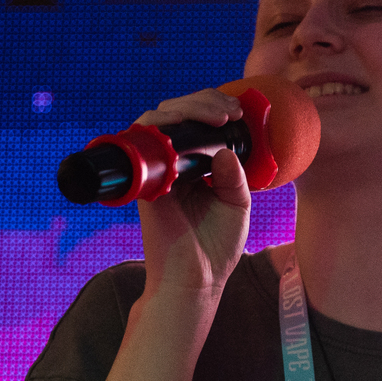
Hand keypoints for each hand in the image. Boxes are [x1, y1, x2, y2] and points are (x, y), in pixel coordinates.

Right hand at [133, 89, 251, 301]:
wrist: (195, 278)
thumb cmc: (216, 248)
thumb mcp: (238, 205)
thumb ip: (235, 176)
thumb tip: (222, 150)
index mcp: (198, 168)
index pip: (200, 124)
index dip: (215, 108)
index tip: (237, 113)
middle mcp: (176, 164)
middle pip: (181, 114)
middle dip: (205, 102)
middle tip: (229, 112)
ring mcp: (159, 170)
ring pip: (161, 119)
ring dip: (187, 108)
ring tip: (216, 116)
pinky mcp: (145, 179)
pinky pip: (143, 140)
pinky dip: (158, 124)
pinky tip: (179, 123)